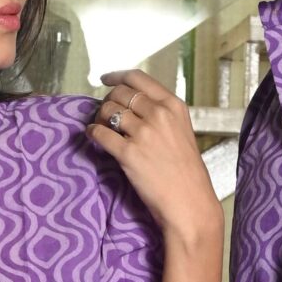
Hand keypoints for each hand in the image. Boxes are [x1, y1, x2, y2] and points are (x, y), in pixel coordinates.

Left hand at [87, 69, 219, 243]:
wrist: (190, 204)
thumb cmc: (187, 173)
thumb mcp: (182, 132)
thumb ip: (162, 115)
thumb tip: (134, 107)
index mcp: (173, 106)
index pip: (138, 78)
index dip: (117, 77)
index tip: (106, 79)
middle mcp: (158, 114)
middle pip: (120, 94)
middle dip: (108, 101)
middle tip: (105, 113)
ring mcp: (142, 133)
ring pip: (108, 111)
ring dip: (99, 117)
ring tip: (101, 127)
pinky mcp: (128, 153)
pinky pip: (100, 133)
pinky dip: (92, 133)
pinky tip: (93, 137)